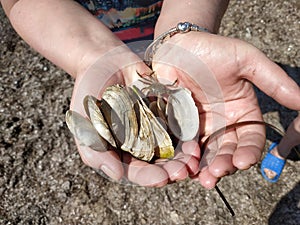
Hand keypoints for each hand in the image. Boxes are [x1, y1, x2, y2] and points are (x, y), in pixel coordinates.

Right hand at [69, 44, 199, 186]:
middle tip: (183, 171)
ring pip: (172, 149)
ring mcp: (153, 129)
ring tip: (193, 159)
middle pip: (158, 164)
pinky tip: (195, 140)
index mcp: (119, 152)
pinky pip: (179, 127)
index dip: (149, 177)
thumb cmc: (89, 94)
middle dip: (171, 170)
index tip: (162, 178)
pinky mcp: (165, 114)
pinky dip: (188, 136)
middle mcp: (138, 144)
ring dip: (184, 157)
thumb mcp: (85, 123)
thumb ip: (96, 151)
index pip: (136, 171)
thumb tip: (117, 175)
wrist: (103, 61)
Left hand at [152, 31, 299, 188]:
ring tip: (202, 178)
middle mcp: (222, 123)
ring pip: (205, 153)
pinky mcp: (179, 126)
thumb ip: (273, 81)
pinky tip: (183, 166)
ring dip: (204, 168)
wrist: (177, 45)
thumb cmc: (212, 50)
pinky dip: (184, 157)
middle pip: (227, 150)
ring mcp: (200, 126)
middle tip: (216, 173)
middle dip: (224, 164)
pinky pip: (183, 145)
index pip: (251, 137)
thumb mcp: (246, 61)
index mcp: (242, 111)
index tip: (243, 161)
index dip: (249, 151)